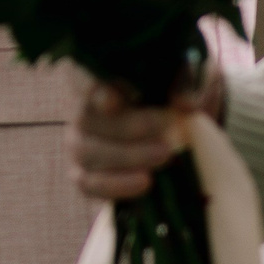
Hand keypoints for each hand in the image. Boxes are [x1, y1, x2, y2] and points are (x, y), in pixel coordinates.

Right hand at [68, 65, 226, 201]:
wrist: (167, 133)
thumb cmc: (166, 98)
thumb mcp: (179, 84)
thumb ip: (182, 87)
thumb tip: (185, 105)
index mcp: (95, 78)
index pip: (82, 80)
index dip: (94, 92)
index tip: (114, 102)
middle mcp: (78, 110)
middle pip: (86, 119)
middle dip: (128, 129)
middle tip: (165, 132)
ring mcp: (77, 143)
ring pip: (86, 152)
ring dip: (127, 157)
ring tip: (164, 157)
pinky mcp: (83, 174)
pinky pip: (88, 184)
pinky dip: (116, 185)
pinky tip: (145, 182)